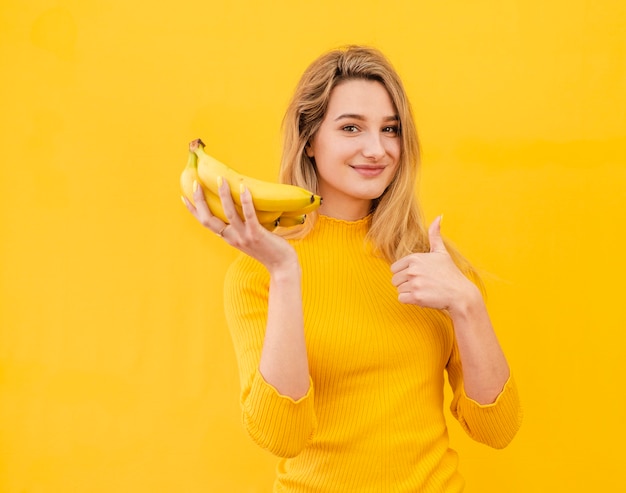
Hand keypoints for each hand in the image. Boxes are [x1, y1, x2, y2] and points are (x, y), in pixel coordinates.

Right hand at [182, 177, 296, 271]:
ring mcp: (244, 236)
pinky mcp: (257, 234)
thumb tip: (242, 206)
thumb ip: (242, 226)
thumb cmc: (269, 249)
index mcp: (228, 238)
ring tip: (220, 180)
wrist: (282, 266)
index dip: (193, 210)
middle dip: (200, 201)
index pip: (205, 223)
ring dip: (223, 195)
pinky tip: (244, 188)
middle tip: (195, 183)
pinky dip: (246, 201)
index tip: (184, 197)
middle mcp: (232, 237)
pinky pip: (249, 215)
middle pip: (209, 219)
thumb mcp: (249, 238)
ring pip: (228, 213)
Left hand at [390, 216, 476, 312]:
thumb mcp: (441, 252)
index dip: (404, 273)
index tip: (418, 275)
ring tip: (424, 290)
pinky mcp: (416, 297)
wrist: (461, 294)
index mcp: (415, 258)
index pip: (394, 268)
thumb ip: (435, 235)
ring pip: (398, 289)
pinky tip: (422, 297)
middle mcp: (413, 269)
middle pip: (394, 279)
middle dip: (405, 283)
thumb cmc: (450, 273)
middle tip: (421, 284)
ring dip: (409, 292)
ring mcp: (414, 283)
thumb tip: (439, 216)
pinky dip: (410, 300)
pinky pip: (401, 299)